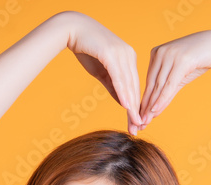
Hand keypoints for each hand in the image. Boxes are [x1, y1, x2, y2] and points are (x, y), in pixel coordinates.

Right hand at [63, 12, 142, 133]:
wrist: (73, 29)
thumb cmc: (86, 49)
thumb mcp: (101, 72)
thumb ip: (113, 86)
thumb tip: (122, 102)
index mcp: (128, 59)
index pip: (134, 86)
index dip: (136, 106)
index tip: (136, 122)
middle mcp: (129, 55)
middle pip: (134, 87)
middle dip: (136, 110)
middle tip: (138, 128)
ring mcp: (122, 53)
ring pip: (128, 84)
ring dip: (131, 105)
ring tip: (134, 121)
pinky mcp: (112, 54)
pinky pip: (119, 77)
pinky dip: (123, 92)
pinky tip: (126, 105)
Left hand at [138, 30, 210, 129]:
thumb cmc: (198, 61)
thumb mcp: (180, 77)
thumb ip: (167, 92)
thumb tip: (155, 110)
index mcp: (156, 54)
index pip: (148, 82)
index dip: (143, 100)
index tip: (138, 117)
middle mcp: (160, 53)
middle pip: (151, 85)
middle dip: (145, 106)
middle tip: (139, 123)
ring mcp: (170, 55)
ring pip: (158, 85)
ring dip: (152, 105)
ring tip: (146, 121)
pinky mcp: (181, 60)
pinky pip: (169, 84)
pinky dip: (162, 98)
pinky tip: (155, 110)